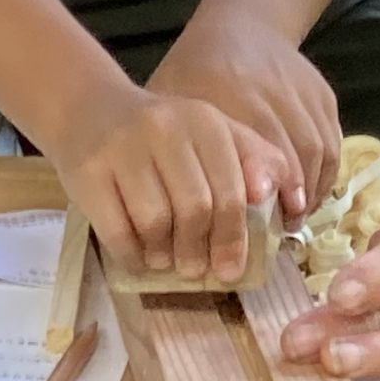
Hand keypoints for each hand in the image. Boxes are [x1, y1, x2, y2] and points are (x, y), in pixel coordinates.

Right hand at [51, 82, 289, 284]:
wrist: (89, 109)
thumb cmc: (162, 135)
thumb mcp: (211, 135)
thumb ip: (253, 162)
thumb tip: (290, 203)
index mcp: (204, 121)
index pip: (231, 189)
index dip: (235, 235)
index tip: (234, 268)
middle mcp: (165, 129)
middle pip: (196, 208)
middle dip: (201, 250)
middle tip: (200, 271)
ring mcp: (123, 150)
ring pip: (156, 221)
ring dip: (165, 254)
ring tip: (167, 260)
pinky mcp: (89, 173)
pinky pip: (117, 231)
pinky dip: (133, 256)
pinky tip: (140, 257)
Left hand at [148, 23, 338, 219]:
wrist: (241, 23)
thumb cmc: (194, 70)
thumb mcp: (172, 97)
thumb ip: (175, 144)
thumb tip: (180, 205)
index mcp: (227, 87)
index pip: (253, 143)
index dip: (263, 183)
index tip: (260, 216)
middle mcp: (270, 86)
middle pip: (294, 150)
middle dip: (292, 197)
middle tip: (281, 230)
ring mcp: (301, 88)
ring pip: (319, 149)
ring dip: (312, 190)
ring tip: (296, 218)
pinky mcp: (322, 92)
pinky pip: (333, 140)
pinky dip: (325, 173)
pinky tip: (308, 194)